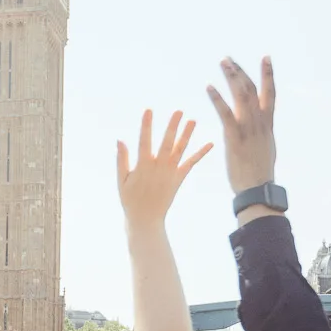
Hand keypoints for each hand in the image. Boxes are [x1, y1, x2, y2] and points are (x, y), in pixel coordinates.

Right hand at [116, 111, 210, 228]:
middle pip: (167, 142)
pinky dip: (201, 153)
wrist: (146, 219)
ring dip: (187, 135)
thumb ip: (122, 160)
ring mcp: (170, 173)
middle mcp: (159, 167)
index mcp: (143, 166)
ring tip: (193, 120)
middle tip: (179, 111)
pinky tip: (210, 143)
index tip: (148, 111)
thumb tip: (120, 140)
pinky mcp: (178, 179)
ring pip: (180, 150)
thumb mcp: (122, 180)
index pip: (144, 141)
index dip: (146, 125)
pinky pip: (191, 164)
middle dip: (173, 126)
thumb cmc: (130, 200)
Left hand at [205, 56, 277, 203]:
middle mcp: (260, 122)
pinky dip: (217, 99)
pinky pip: (225, 113)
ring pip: (241, 95)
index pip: (270, 93)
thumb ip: (262, 132)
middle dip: (240, 72)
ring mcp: (248, 128)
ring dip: (231, 77)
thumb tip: (263, 124)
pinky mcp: (235, 137)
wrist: (258, 188)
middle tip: (228, 58)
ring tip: (223, 63)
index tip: (266, 58)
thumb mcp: (266, 147)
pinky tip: (209, 87)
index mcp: (267, 124)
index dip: (268, 75)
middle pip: (252, 89)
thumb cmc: (259, 172)